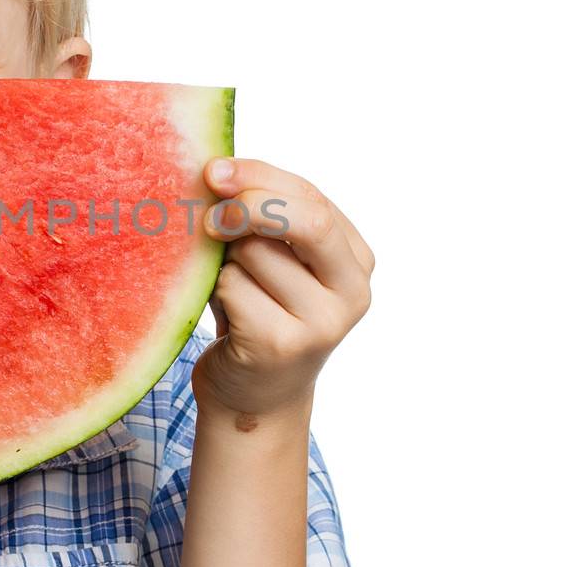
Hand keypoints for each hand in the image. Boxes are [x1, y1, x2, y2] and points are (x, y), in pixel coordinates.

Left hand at [191, 157, 375, 424]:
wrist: (255, 396)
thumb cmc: (257, 311)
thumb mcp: (271, 259)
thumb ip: (263, 217)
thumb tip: (217, 171)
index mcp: (356, 258)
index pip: (311, 196)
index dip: (259, 176)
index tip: (215, 170)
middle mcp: (353, 290)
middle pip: (307, 220)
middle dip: (250, 204)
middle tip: (210, 213)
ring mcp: (323, 322)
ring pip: (255, 252)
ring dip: (224, 260)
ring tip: (231, 288)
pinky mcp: (283, 345)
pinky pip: (232, 286)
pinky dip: (215, 290)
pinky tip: (225, 313)